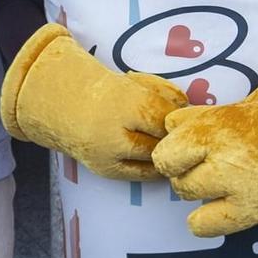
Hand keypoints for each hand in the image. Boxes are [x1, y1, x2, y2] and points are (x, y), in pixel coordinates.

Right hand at [1, 23, 185, 180]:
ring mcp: (109, 155)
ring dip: (167, 154)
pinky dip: (155, 168)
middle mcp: (116, 132)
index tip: (187, 120)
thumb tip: (191, 109)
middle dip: (174, 138)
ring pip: (154, 160)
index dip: (179, 120)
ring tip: (176, 148)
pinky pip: (141, 174)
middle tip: (185, 136)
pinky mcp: (106, 170)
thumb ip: (165, 93)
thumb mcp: (136, 82)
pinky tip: (162, 161)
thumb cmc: (108, 92)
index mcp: (126, 103)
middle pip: (162, 141)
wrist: (66, 107)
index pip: (166, 118)